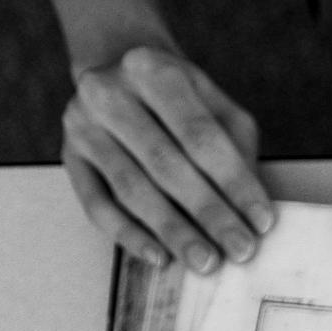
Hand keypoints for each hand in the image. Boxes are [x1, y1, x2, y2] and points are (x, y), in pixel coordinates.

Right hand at [60, 45, 273, 271]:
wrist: (115, 69)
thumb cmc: (177, 99)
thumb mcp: (215, 105)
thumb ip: (236, 147)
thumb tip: (249, 207)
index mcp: (154, 70)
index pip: (201, 135)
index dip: (235, 181)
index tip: (262, 221)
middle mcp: (110, 92)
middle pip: (166, 164)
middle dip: (209, 213)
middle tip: (239, 250)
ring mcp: (82, 125)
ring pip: (132, 188)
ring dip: (173, 231)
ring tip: (205, 261)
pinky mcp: (69, 157)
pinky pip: (97, 206)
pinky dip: (129, 235)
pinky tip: (160, 256)